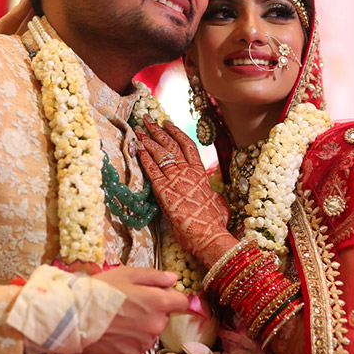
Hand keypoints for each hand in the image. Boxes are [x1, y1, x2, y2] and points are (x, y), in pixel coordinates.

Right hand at [83, 266, 188, 353]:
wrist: (74, 317)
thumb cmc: (101, 290)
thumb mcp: (127, 274)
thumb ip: (154, 277)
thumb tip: (174, 279)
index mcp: (159, 302)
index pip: (181, 302)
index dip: (170, 297)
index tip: (157, 295)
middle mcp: (156, 325)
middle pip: (164, 317)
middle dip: (153, 311)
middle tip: (129, 305)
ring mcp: (144, 343)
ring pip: (150, 333)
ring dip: (142, 327)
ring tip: (119, 320)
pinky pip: (138, 346)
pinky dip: (130, 341)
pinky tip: (115, 333)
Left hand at [135, 117, 237, 265]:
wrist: (209, 234)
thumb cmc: (215, 223)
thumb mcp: (217, 203)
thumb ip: (211, 194)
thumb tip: (212, 194)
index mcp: (200, 174)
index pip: (187, 146)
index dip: (176, 132)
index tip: (167, 123)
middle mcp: (187, 172)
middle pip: (171, 144)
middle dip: (157, 130)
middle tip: (147, 119)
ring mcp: (175, 180)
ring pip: (161, 153)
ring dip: (148, 139)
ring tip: (138, 128)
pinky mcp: (164, 191)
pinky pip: (151, 170)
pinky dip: (143, 157)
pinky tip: (136, 148)